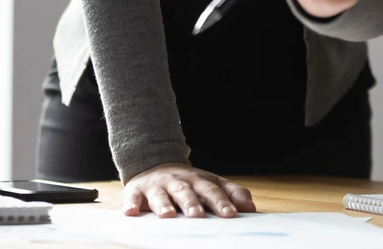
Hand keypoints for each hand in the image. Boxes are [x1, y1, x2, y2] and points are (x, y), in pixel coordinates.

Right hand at [122, 163, 255, 218]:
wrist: (155, 166)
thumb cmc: (188, 184)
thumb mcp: (210, 184)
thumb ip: (231, 194)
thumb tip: (251, 207)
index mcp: (198, 181)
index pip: (212, 191)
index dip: (221, 202)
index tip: (230, 214)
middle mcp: (178, 183)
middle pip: (186, 192)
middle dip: (192, 203)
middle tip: (197, 215)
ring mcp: (157, 186)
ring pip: (160, 195)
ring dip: (163, 204)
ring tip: (167, 215)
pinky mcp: (136, 191)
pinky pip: (132, 198)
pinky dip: (131, 204)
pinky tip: (131, 212)